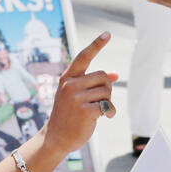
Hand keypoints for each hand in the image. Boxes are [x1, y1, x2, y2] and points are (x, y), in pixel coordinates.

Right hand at [43, 31, 116, 158]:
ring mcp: (76, 98)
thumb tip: (115, 74)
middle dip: (106, 89)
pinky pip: (107, 106)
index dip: (97, 44)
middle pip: (102, 76)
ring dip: (107, 102)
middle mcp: (70, 85)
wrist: (55, 138)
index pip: (84, 57)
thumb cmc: (69, 115)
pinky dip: (110, 112)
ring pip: (106, 91)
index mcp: (68, 78)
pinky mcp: (84, 111)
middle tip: (98, 101)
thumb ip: (93, 83)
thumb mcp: (77, 95)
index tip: (107, 33)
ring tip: (96, 111)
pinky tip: (103, 118)